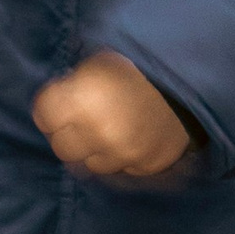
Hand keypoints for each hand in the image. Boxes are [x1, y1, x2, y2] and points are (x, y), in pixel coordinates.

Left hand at [34, 52, 199, 180]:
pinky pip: (123, 170)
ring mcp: (122, 153)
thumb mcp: (98, 63)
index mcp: (80, 98)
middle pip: (62, 148)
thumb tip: (56, 105)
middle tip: (82, 123)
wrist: (190, 81)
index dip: (50, 110)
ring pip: (92, 164)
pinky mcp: (145, 166)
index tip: (60, 107)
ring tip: (112, 130)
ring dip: (97, 150)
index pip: (44, 116)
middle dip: (68, 135)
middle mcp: (97, 131)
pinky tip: (133, 138)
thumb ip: (73, 87)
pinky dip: (124, 158)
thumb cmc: (138, 66)